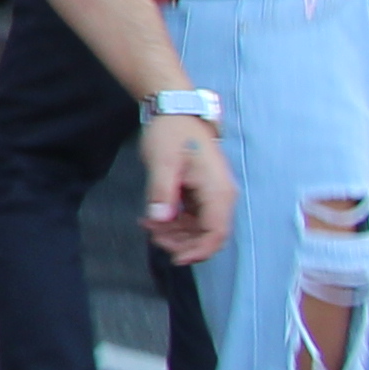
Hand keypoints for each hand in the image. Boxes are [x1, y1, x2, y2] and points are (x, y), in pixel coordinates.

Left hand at [138, 113, 234, 270]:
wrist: (175, 111)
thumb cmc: (171, 133)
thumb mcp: (162, 162)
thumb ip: (162, 192)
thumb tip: (160, 219)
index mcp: (218, 191)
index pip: (216, 233)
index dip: (197, 251)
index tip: (174, 258)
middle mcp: (221, 196)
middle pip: (208, 235)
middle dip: (181, 242)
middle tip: (152, 236)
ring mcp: (212, 194)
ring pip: (199, 228)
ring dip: (175, 233)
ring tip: (147, 225)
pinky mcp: (201, 192)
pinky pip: (192, 217)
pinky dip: (174, 222)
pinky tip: (152, 218)